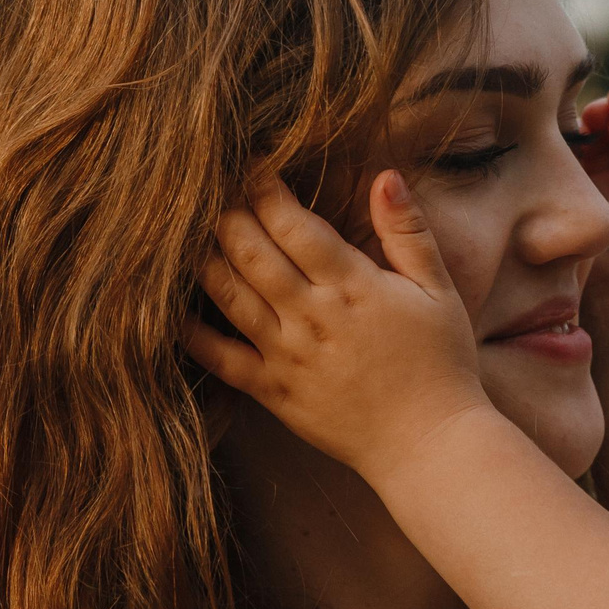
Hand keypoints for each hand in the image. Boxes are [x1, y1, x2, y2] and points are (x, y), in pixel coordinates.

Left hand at [185, 170, 492, 473]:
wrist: (430, 446)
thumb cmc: (442, 365)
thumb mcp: (439, 292)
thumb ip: (408, 232)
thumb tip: (385, 176)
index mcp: (352, 285)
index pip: (292, 222)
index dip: (263, 186)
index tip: (249, 162)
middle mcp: (312, 316)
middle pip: (249, 250)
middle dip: (225, 212)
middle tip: (211, 187)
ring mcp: (287, 355)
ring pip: (228, 294)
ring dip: (202, 256)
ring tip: (184, 229)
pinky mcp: (273, 391)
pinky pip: (219, 357)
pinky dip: (190, 331)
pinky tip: (167, 306)